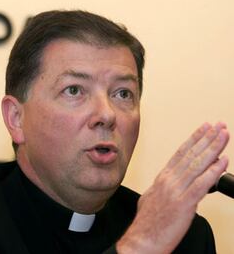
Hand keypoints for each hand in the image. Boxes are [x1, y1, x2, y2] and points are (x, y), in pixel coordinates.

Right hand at [117, 122, 229, 253]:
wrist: (142, 241)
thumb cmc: (147, 224)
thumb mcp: (152, 199)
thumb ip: (164, 188)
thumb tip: (173, 183)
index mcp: (162, 179)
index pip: (180, 153)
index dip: (194, 139)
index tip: (204, 129)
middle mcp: (169, 181)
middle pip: (191, 155)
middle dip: (207, 138)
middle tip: (219, 126)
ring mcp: (176, 191)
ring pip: (197, 165)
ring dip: (213, 148)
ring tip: (224, 136)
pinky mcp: (184, 204)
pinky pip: (202, 184)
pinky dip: (213, 171)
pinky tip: (223, 161)